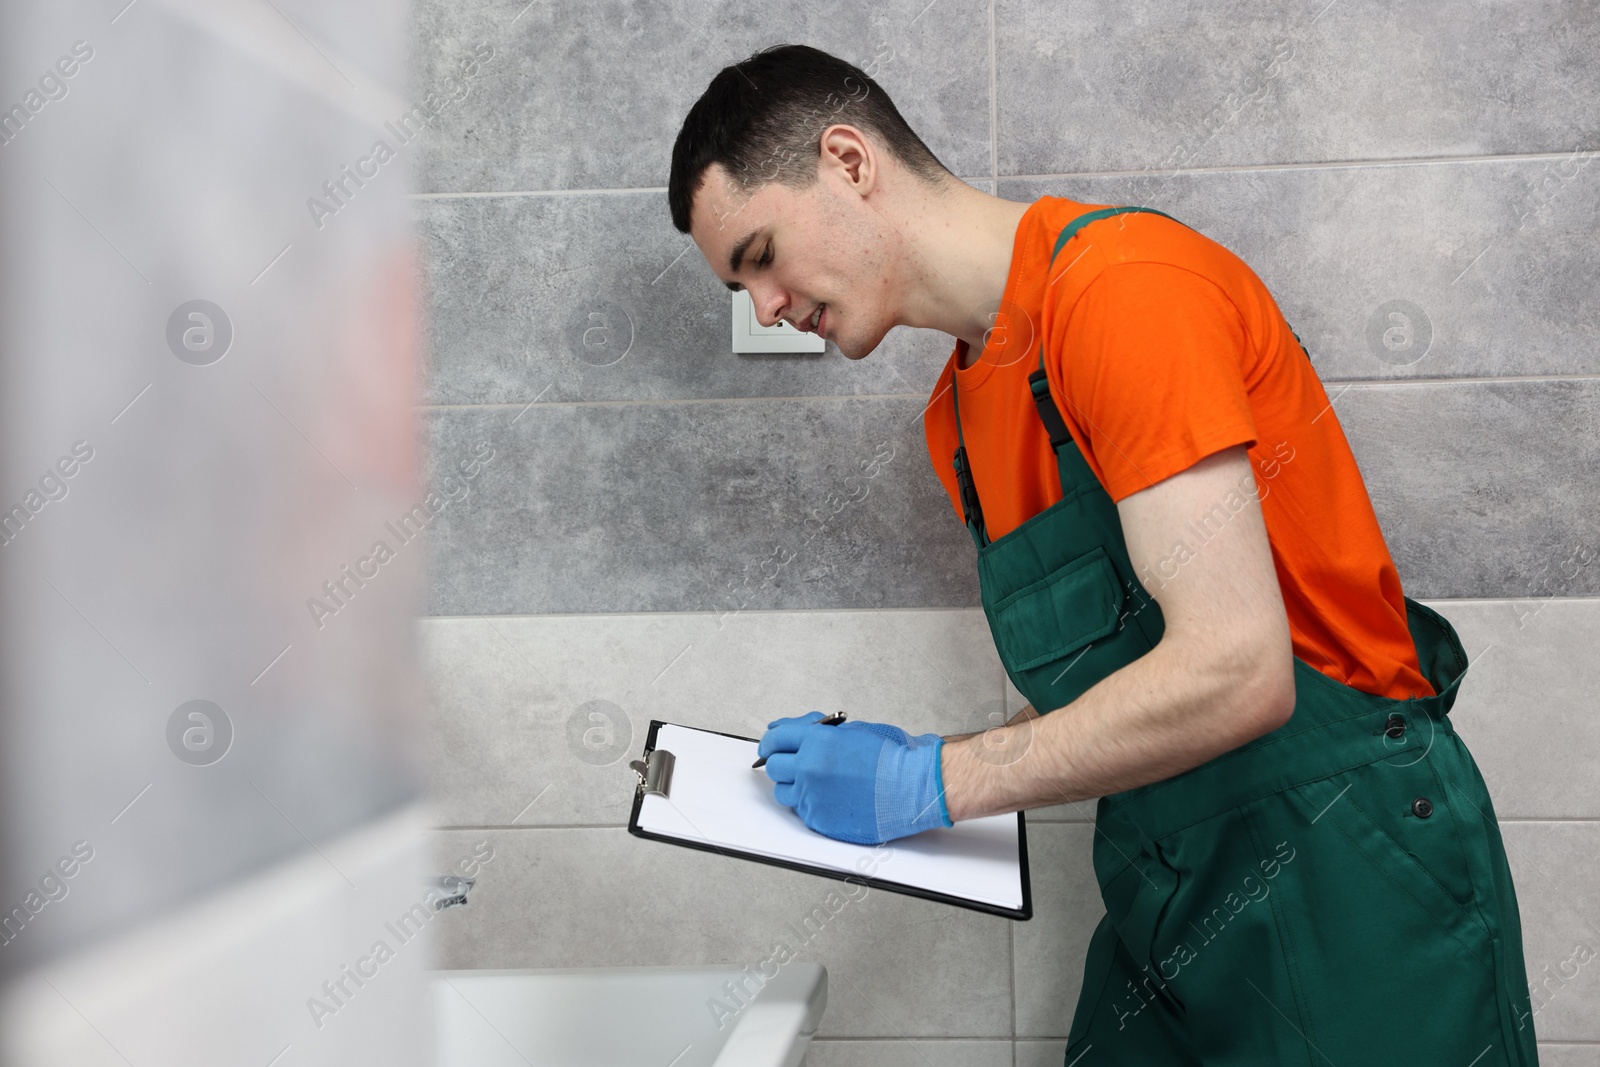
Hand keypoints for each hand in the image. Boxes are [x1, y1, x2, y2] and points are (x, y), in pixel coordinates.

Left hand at [757, 712, 951, 843]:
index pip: (775, 739)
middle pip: (774, 767)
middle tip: (795, 764)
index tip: (771, 746)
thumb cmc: (889, 760)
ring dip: (793, 786)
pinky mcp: (819, 820)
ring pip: (783, 793)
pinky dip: (810, 805)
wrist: (910, 788)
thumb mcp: (852, 731)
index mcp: (816, 742)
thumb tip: (791, 729)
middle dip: (783, 764)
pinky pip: (801, 812)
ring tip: (816, 783)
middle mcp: (809, 768)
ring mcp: (812, 797)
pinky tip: (829, 799)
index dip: (771, 742)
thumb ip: (817, 731)